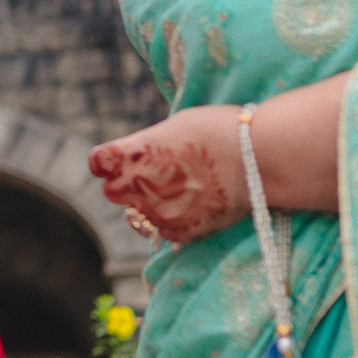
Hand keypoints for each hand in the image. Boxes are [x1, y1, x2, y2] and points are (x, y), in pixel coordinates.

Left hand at [88, 105, 246, 244]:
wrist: (258, 156)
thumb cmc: (218, 130)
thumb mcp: (172, 126)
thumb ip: (148, 144)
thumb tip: (140, 155)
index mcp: (132, 154)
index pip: (98, 163)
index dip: (107, 161)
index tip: (117, 160)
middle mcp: (139, 186)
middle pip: (112, 192)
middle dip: (127, 185)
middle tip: (152, 176)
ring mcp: (159, 212)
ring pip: (137, 216)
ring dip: (149, 205)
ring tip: (177, 191)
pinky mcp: (182, 231)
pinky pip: (164, 232)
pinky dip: (172, 223)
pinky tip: (191, 206)